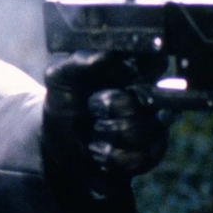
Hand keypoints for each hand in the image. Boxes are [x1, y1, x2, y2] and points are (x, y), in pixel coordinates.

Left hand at [43, 51, 170, 200]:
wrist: (57, 143)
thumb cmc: (65, 104)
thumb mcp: (60, 78)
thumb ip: (78, 62)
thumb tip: (105, 55)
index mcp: (132, 72)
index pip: (156, 63)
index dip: (142, 71)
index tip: (122, 77)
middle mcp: (149, 98)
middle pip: (149, 100)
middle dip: (112, 106)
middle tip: (93, 107)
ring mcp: (153, 126)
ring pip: (141, 130)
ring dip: (107, 133)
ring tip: (93, 130)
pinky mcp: (150, 154)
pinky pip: (138, 157)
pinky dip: (109, 156)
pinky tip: (97, 149)